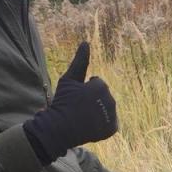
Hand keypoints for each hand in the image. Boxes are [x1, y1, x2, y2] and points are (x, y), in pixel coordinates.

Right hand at [23, 42, 116, 163]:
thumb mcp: (69, 79)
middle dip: (93, 100)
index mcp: (101, 86)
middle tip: (79, 108)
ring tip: (83, 117)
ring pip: (107, 109)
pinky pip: (110, 123)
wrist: (59, 128)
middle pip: (103, 97)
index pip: (97, 84)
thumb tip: (86, 42)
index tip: (76, 97)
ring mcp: (111, 115)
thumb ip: (80, 61)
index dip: (85, 90)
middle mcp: (110, 99)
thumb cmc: (63, 102)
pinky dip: (103, 125)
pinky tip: (91, 125)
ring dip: (98, 111)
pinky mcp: (112, 129)